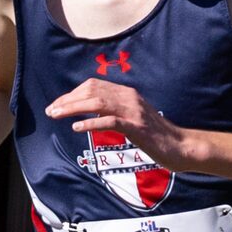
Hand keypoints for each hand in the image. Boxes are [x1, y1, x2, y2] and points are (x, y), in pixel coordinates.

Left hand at [43, 81, 200, 169]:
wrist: (180, 147)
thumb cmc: (156, 136)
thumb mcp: (134, 117)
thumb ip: (116, 110)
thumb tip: (92, 111)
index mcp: (127, 93)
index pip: (93, 85)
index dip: (72, 93)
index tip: (57, 105)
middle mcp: (129, 97)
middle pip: (91, 90)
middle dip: (67, 99)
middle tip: (51, 111)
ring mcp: (133, 111)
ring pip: (97, 102)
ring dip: (73, 108)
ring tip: (56, 115)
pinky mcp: (137, 127)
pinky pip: (109, 121)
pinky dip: (91, 122)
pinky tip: (76, 127)